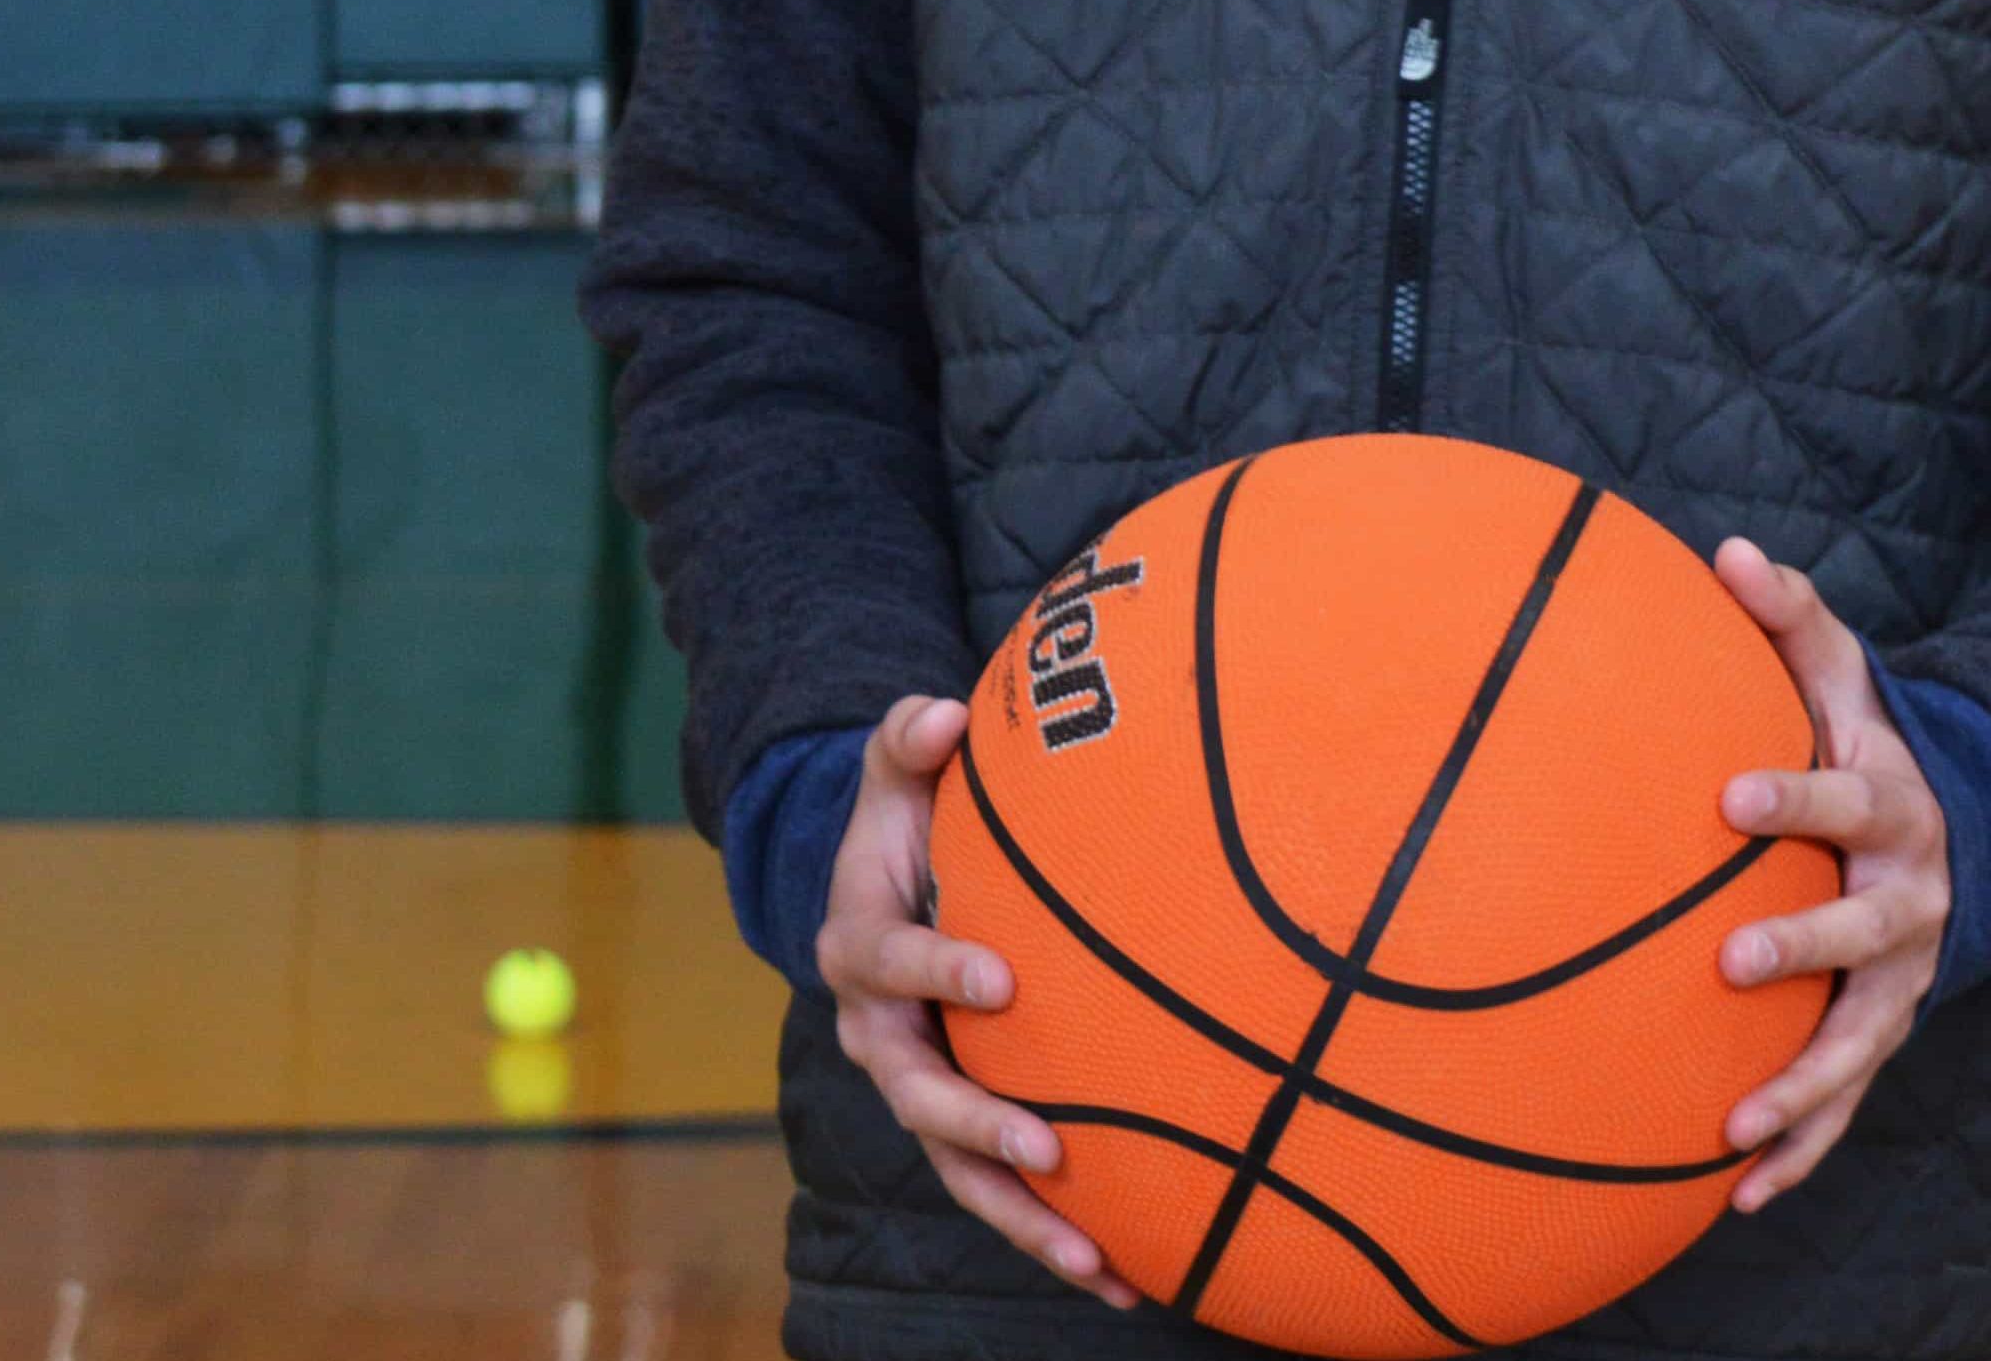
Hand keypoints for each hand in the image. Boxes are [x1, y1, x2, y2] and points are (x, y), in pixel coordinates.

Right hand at [817, 695, 1140, 1307]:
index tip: (1000, 981)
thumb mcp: (896, 772)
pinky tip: (1130, 1275)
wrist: (884, 889)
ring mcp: (921, 1090)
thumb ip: (907, 739)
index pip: (890, 964)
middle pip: (919, 1098)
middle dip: (980, 1127)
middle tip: (1048, 1146)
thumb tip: (939, 714)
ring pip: (961, 1169)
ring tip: (1097, 1262)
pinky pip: (1002, 1188)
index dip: (938, 973)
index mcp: (860, 948)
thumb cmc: (907, 820)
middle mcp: (881, 1036)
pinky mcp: (961, 1125)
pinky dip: (1057, 1233)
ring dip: (1024, 1217)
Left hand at [1703, 538, 1952, 1210]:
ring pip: (1860, 1040)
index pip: (1843, 797)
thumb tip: (1726, 549)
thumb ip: (1792, 621)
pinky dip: (1802, 1150)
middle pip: (1859, 928)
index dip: (1791, 794)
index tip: (1729, 797)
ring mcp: (1900, 977)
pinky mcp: (1885, 1032)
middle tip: (1734, 961)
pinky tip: (1738, 1197)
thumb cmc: (1867, 747)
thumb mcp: (1843, 680)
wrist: (1965, 836)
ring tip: (1733, 1128)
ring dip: (1802, 1086)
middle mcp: (1907, 898)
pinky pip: (1848, 1102)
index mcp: (1891, 806)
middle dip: (1803, 945)